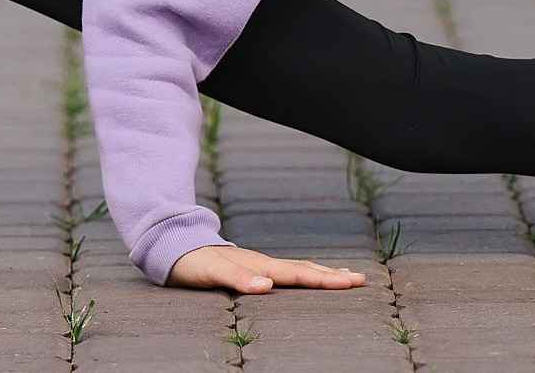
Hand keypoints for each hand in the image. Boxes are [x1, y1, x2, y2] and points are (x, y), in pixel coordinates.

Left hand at [166, 243, 367, 292]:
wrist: (174, 247)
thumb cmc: (192, 263)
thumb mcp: (211, 272)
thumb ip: (238, 278)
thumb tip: (267, 287)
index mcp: (259, 266)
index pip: (298, 274)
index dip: (324, 279)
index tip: (350, 282)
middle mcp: (263, 264)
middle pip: (304, 270)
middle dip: (333, 276)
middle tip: (361, 280)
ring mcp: (259, 265)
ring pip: (298, 268)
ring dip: (322, 274)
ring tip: (346, 276)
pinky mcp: (252, 268)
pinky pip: (286, 271)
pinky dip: (305, 274)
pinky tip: (310, 276)